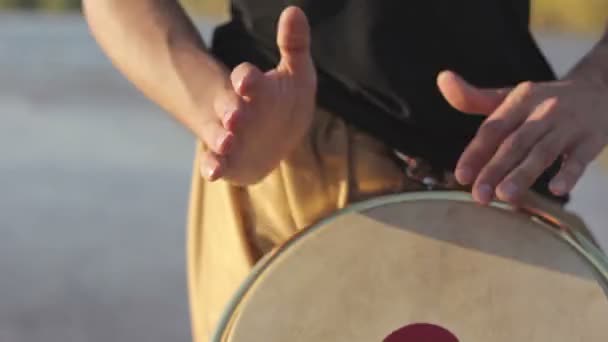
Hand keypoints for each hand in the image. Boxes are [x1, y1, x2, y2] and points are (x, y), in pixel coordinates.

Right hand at [199, 6, 316, 184]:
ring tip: (227, 141)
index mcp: (253, 87)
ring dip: (221, 137)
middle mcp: (236, 110)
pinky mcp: (228, 159)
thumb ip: (294, 44)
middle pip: (229, 106)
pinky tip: (213, 172)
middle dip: (231, 108)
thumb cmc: (285, 101)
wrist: (274, 139)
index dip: (247, 79)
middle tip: (236, 115)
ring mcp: (229, 135)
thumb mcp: (296, 73)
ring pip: (219, 134)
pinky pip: (216, 162)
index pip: (247, 78)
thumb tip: (294, 9)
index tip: (247, 81)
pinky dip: (212, 166)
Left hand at [437, 70, 607, 204]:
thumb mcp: (510, 97)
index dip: (476, 152)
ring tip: (505, 196)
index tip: (461, 176)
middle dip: (495, 169)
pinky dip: (568, 173)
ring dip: (524, 173)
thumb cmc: (542, 102)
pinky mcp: (592, 139)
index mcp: (519, 100)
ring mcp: (569, 124)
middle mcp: (543, 110)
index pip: (493, 128)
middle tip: (479, 196)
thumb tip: (442, 79)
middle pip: (515, 142)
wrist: (601, 90)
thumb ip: (474, 98)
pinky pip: (580, 158)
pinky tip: (556, 190)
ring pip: (543, 151)